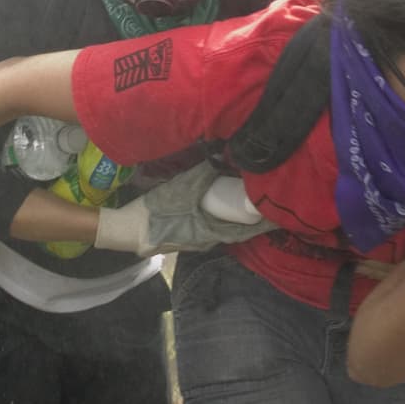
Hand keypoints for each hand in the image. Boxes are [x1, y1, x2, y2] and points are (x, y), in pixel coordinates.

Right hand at [95, 161, 274, 255]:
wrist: (128, 229)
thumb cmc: (154, 211)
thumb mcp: (178, 189)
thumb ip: (200, 176)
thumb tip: (220, 159)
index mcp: (208, 232)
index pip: (242, 232)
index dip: (259, 225)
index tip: (276, 216)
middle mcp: (205, 242)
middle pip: (233, 233)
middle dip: (248, 223)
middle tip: (265, 210)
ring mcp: (194, 243)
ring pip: (220, 235)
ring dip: (233, 225)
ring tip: (246, 211)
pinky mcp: (183, 241)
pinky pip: (207, 234)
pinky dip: (218, 226)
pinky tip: (218, 216)